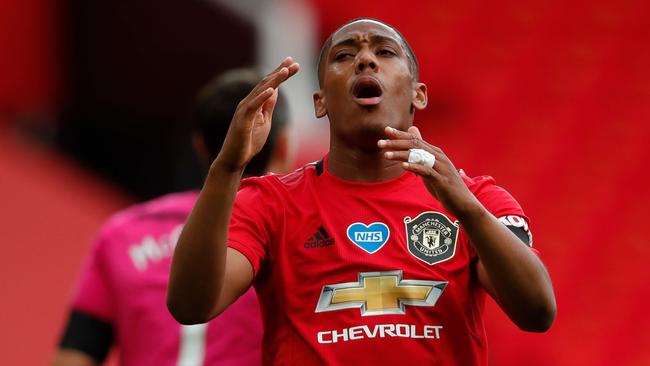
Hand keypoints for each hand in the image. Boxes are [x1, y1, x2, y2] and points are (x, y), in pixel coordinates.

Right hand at [213, 57, 299, 172]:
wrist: (234, 160)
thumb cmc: (248, 141)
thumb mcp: (264, 121)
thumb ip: (268, 105)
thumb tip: (274, 90)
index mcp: (255, 103)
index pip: (269, 85)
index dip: (281, 74)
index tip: (294, 64)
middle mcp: (248, 102)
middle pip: (265, 83)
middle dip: (280, 71)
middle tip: (292, 61)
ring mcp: (244, 110)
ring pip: (260, 91)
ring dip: (273, 80)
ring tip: (285, 70)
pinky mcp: (242, 120)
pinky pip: (253, 106)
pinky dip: (262, 96)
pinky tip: (272, 89)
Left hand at [378, 126, 481, 219]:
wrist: (464, 203)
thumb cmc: (445, 185)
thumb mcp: (432, 168)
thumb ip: (421, 153)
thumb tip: (413, 134)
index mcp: (435, 153)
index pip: (416, 140)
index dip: (400, 134)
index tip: (386, 130)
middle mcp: (439, 157)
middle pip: (415, 145)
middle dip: (396, 143)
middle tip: (380, 143)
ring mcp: (441, 168)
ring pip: (419, 156)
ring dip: (401, 154)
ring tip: (386, 155)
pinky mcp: (442, 180)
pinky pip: (426, 171)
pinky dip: (414, 167)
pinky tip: (403, 166)